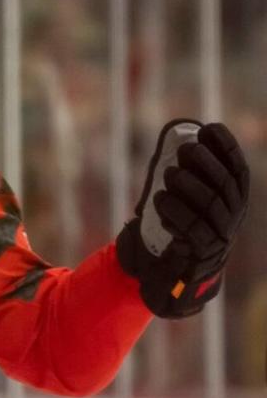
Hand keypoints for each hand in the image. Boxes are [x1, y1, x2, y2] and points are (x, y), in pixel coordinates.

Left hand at [116, 119, 248, 317]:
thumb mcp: (191, 196)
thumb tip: (179, 138)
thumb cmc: (185, 223)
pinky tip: (159, 199)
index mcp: (235, 197)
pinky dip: (174, 212)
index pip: (238, 168)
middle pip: (225, 184)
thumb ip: (189, 173)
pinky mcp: (201, 252)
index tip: (209, 128)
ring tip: (169, 173)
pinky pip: (191, 230)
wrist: (181, 268)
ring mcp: (220, 234)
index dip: (227, 147)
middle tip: (186, 149)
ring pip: (210, 206)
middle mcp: (233, 214)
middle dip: (206, 163)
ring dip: (188, 186)